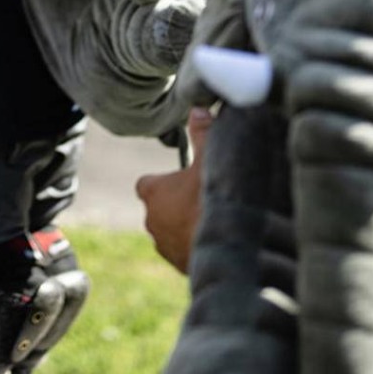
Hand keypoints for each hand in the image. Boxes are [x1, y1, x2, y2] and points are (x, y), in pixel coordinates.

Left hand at [135, 104, 208, 273]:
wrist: (227, 249)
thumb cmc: (212, 199)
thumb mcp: (210, 159)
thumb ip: (203, 133)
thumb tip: (199, 108)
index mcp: (152, 193)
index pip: (146, 184)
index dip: (162, 182)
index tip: (181, 180)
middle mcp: (151, 220)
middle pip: (159, 208)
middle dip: (175, 204)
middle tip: (201, 199)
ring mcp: (164, 245)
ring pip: (170, 231)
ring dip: (185, 226)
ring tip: (211, 220)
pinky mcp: (178, 265)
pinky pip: (183, 251)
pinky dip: (195, 246)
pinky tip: (216, 239)